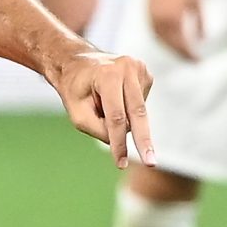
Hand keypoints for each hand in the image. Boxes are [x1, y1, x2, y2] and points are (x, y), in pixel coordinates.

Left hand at [53, 47, 155, 169]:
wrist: (78, 62)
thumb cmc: (75, 89)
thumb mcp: (77, 113)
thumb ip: (98, 129)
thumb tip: (120, 139)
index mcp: (108, 74)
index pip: (116, 117)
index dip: (119, 143)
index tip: (121, 163)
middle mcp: (128, 67)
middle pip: (137, 113)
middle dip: (143, 140)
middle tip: (151, 163)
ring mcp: (140, 69)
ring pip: (137, 111)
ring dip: (123, 119)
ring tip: (101, 102)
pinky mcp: (146, 74)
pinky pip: (139, 104)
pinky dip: (127, 109)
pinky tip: (114, 97)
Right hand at [147, 0, 205, 59]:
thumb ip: (199, 21)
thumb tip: (202, 39)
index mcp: (173, 19)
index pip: (182, 45)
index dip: (191, 55)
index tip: (199, 61)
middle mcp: (160, 22)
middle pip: (171, 46)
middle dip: (182, 54)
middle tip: (193, 61)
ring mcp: (152, 18)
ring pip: (162, 41)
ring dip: (172, 49)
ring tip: (184, 53)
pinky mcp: (148, 14)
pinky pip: (157, 33)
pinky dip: (165, 40)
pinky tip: (173, 40)